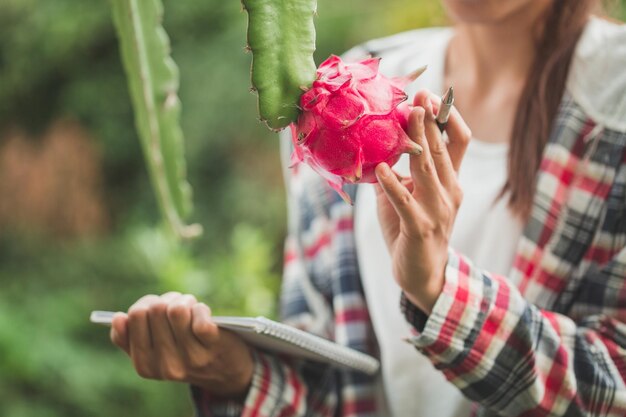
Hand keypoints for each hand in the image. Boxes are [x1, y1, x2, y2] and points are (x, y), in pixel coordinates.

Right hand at [110, 292, 254, 397]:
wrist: (226, 371)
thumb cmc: (185, 352)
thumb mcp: (155, 351)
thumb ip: (131, 338)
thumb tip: (118, 318)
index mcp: (145, 366)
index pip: (131, 318)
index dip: (144, 305)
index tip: (153, 307)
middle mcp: (166, 366)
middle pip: (154, 310)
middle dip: (165, 299)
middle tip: (176, 305)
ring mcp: (191, 357)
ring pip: (176, 310)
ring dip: (183, 300)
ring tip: (189, 306)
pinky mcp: (214, 346)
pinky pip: (198, 315)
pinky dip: (200, 307)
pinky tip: (202, 312)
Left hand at [375, 90, 470, 313]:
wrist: (423, 275)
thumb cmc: (412, 230)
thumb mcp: (409, 196)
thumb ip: (397, 170)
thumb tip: (374, 142)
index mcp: (449, 181)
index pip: (457, 142)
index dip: (447, 118)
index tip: (431, 96)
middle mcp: (449, 192)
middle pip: (443, 149)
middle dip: (432, 120)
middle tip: (421, 94)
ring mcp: (437, 210)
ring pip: (428, 169)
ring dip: (418, 140)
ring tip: (408, 115)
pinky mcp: (419, 228)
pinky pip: (405, 202)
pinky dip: (392, 184)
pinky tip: (381, 168)